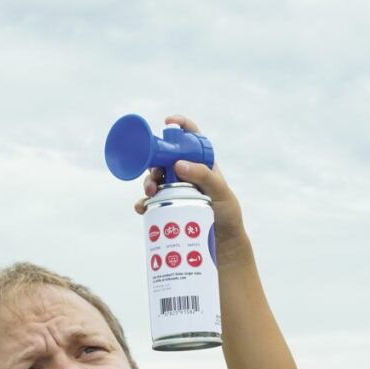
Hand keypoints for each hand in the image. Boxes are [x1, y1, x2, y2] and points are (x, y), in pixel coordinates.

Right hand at [131, 115, 245, 244]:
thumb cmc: (227, 216)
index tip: (168, 122)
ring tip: (150, 192)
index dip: (180, 126)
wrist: (223, 246)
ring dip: (148, 182)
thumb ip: (204, 176)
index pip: (190, 138)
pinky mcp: (167, 208)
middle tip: (156, 174)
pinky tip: (142, 207)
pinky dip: (143, 202)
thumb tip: (179, 164)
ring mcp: (175, 191)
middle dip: (154, 161)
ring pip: (155, 179)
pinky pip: (150, 201)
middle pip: (164, 158)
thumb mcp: (220, 193)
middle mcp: (186, 175)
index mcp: (201, 164)